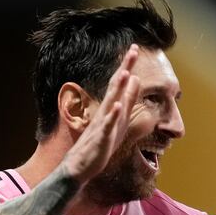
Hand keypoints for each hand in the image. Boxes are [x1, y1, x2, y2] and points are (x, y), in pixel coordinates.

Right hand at [63, 46, 139, 180]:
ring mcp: (102, 124)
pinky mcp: (100, 139)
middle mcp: (106, 112)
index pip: (120, 83)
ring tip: (126, 72)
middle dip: (125, 68)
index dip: (127, 66)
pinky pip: (107, 126)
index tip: (134, 48)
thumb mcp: (119, 119)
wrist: (80, 166)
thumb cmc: (100, 143)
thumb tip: (135, 79)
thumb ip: (128, 100)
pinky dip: (112, 116)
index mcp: (112, 108)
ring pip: (111, 103)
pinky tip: (118, 106)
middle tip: (132, 50)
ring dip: (118, 88)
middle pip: (116, 86)